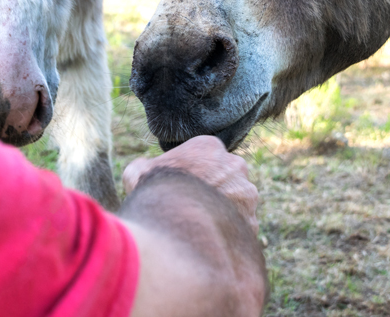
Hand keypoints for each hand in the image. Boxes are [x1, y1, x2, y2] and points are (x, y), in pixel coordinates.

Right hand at [123, 136, 259, 234]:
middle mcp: (235, 165)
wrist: (176, 228)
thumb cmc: (154, 195)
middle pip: (226, 176)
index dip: (193, 171)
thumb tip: (142, 167)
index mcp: (209, 147)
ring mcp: (247, 194)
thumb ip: (143, 166)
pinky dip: (229, 233)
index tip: (183, 185)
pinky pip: (241, 227)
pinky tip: (209, 242)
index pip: (206, 155)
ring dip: (224, 211)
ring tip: (201, 228)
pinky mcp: (252, 221)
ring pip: (237, 201)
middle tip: (194, 206)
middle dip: (215, 188)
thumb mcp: (137, 173)